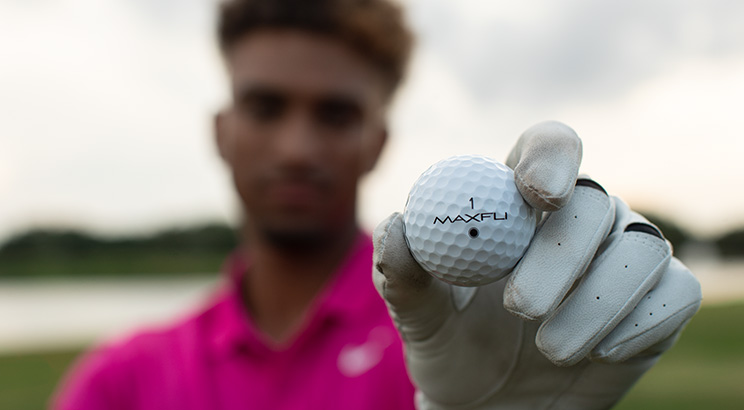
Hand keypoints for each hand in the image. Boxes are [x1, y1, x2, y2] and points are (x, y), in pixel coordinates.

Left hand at [372, 121, 701, 409]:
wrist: (493, 406)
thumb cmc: (453, 347)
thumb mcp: (419, 317)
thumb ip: (403, 274)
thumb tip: (398, 225)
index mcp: (522, 201)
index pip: (549, 147)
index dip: (551, 158)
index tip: (536, 194)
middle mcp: (580, 218)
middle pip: (594, 201)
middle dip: (560, 255)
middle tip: (522, 306)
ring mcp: (624, 256)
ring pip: (642, 247)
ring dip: (597, 302)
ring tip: (551, 350)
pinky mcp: (660, 298)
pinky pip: (674, 292)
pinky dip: (640, 322)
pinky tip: (600, 353)